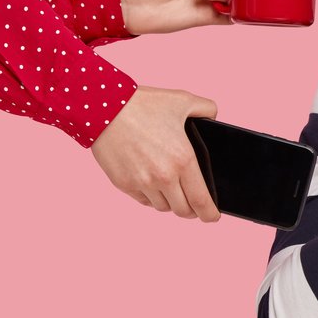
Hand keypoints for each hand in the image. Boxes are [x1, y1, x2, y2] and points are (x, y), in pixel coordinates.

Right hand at [91, 86, 220, 221]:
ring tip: (174, 192)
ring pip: (163, 206)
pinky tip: (154, 186)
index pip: (201, 200)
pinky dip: (151, 197)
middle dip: (191, 210)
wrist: (102, 108)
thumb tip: (215, 117)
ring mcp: (141, 182)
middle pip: (183, 210)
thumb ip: (207, 108)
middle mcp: (163, 176)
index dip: (209, 213)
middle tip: (194, 204)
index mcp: (183, 160)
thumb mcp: (182, 100)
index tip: (213, 217)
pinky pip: (143, 200)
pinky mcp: (123, 184)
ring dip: (171, 202)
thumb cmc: (143, 104)